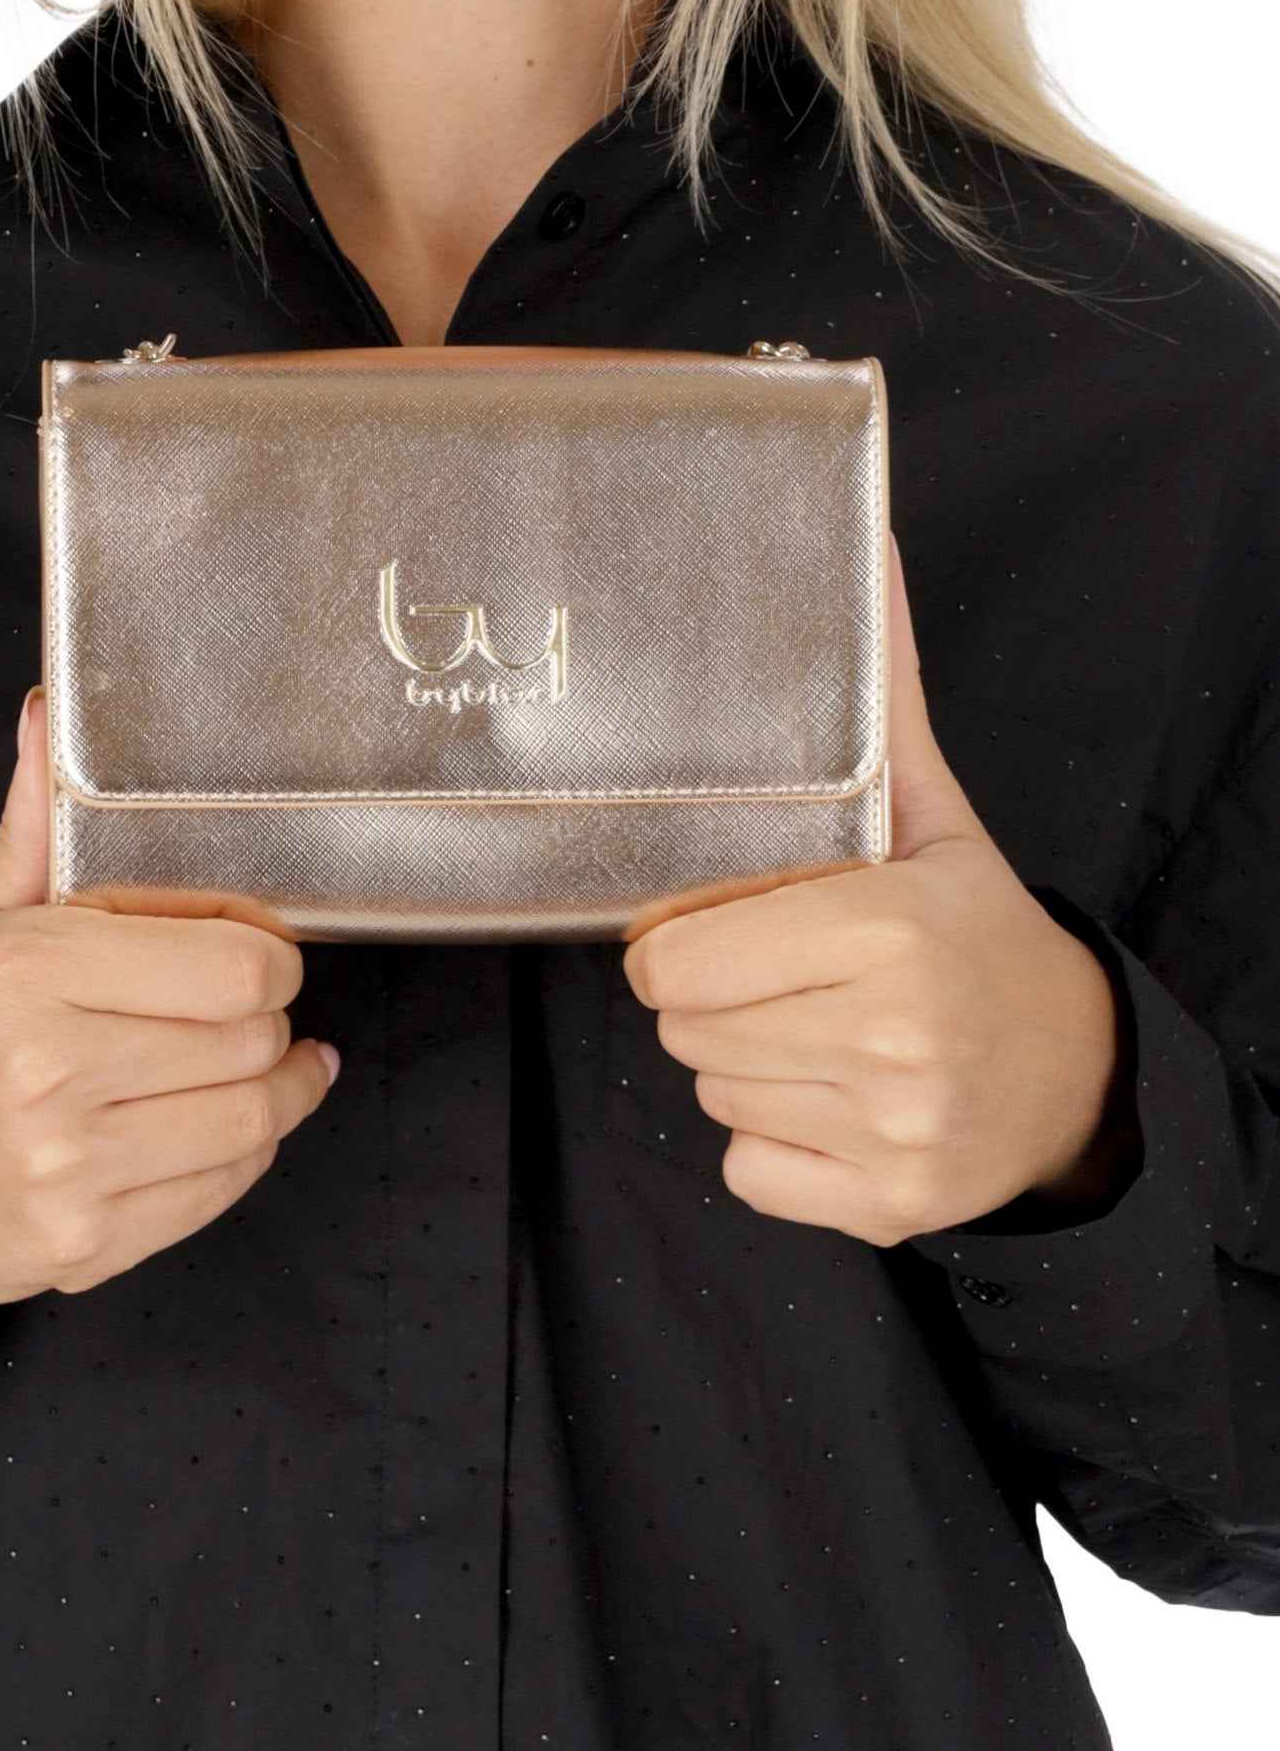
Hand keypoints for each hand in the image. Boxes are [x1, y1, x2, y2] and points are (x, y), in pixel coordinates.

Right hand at [0, 688, 340, 1324]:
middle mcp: (50, 1067)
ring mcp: (69, 1165)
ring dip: (280, 1091)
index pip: (235, 965)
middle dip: (271, 1020)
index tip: (259, 950)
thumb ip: (33, 832)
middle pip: (253, 1038)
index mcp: (28, 969)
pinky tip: (228, 1126)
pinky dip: (243, 1155)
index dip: (272, 953)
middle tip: (254, 1011)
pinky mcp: (84, 1242)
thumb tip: (46, 718)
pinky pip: (220, 1192)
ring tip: (273, 1067)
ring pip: (252, 1120)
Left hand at [620, 533, 1139, 1249]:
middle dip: (715, 998)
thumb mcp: (930, 816)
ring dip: (745, 1062)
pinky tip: (837, 1099)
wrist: (1074, 1071)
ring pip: (711, 1093)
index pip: (675, 962)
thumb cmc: (972, 931)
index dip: (680, 944)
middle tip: (786, 975)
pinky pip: (746, 1170)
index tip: (727, 928)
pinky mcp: (885, 1210)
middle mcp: (895, 1038)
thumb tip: (866, 540)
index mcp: (892, 931)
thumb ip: (878, 698)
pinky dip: (772, 1144)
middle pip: (683, 1028)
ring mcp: (893, 1133)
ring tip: (821, 1028)